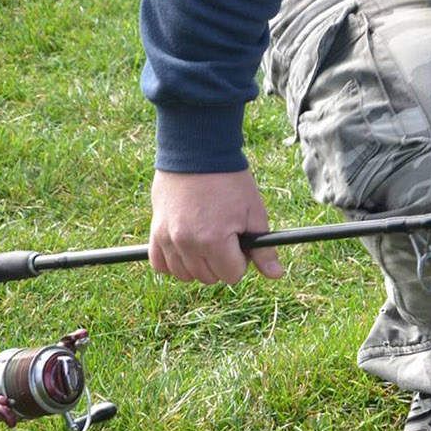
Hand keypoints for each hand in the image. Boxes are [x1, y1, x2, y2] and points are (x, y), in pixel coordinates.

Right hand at [149, 169, 284, 283]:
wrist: (198, 153)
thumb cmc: (230, 182)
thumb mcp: (254, 213)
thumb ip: (263, 249)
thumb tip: (276, 275)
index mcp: (214, 241)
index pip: (232, 275)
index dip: (242, 260)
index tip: (241, 242)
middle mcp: (187, 243)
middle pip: (208, 277)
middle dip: (222, 263)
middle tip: (226, 238)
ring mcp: (167, 238)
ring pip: (184, 274)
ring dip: (198, 265)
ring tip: (206, 239)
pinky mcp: (155, 231)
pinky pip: (160, 264)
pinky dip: (173, 262)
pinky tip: (186, 248)